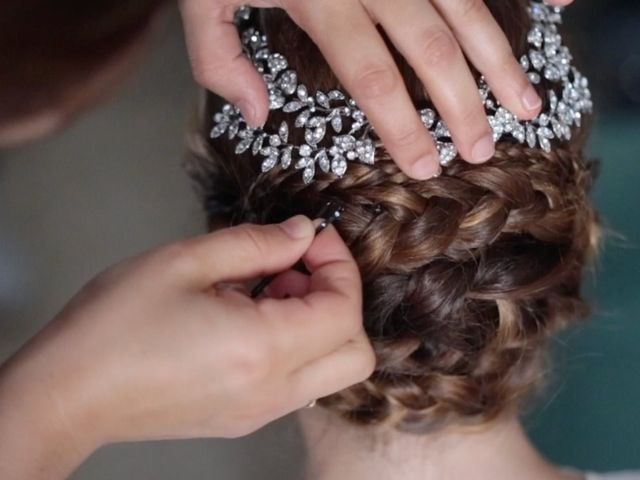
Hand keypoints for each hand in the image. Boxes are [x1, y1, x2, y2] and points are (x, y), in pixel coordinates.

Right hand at [0, 216, 373, 478]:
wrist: (70, 393)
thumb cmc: (116, 322)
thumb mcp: (185, 261)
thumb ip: (257, 243)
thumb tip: (303, 232)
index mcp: (263, 349)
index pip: (345, 311)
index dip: (339, 265)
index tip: (310, 239)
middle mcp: (273, 391)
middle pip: (356, 353)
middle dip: (341, 300)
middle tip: (294, 269)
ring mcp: (261, 412)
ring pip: (331, 371)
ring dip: (318, 323)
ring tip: (264, 290)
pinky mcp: (244, 419)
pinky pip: (299, 382)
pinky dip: (296, 346)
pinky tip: (249, 319)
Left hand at [178, 0, 574, 179]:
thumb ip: (220, 59)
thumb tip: (259, 116)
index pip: (373, 77)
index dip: (404, 127)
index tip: (427, 166)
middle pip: (433, 49)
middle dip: (463, 106)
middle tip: (483, 150)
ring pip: (465, 8)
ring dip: (500, 59)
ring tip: (527, 104)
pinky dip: (508, 2)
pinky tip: (542, 18)